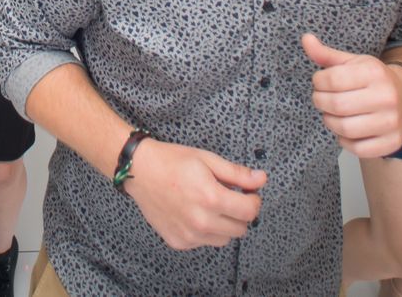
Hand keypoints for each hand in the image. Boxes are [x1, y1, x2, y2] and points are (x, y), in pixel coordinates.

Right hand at [123, 138, 264, 250]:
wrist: (140, 171)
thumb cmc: (172, 161)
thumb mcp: (208, 160)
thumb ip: (237, 173)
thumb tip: (261, 179)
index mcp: (212, 198)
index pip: (250, 212)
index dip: (254, 200)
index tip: (248, 193)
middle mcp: (202, 221)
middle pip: (241, 228)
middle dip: (239, 213)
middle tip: (227, 197)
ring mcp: (190, 235)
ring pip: (224, 239)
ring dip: (224, 225)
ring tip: (209, 206)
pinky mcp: (179, 242)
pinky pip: (204, 242)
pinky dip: (205, 231)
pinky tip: (193, 213)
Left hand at [303, 33, 401, 157]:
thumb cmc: (373, 79)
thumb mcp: (352, 62)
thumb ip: (326, 54)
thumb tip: (305, 39)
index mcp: (374, 72)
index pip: (332, 79)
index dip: (318, 82)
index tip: (319, 83)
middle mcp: (386, 96)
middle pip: (337, 105)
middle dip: (321, 102)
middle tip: (321, 100)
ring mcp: (392, 121)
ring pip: (346, 128)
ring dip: (330, 122)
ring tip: (331, 114)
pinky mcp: (393, 142)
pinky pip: (359, 149)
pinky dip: (345, 141)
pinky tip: (345, 131)